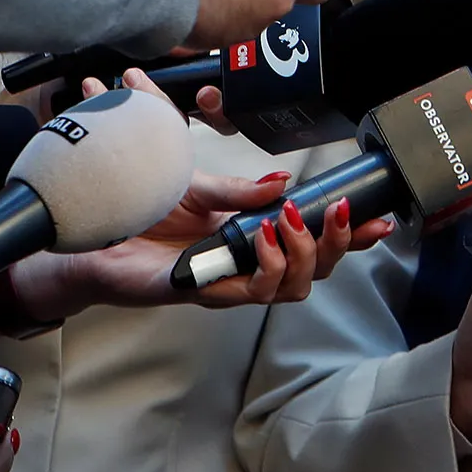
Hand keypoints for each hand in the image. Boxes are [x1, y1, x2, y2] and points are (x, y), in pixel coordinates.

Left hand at [14, 92, 392, 315]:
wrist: (90, 230)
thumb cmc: (141, 209)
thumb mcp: (198, 185)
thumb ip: (240, 187)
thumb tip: (284, 180)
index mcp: (254, 238)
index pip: (314, 241)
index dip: (351, 235)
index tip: (382, 217)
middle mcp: (248, 266)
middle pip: (316, 272)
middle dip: (338, 245)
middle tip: (337, 211)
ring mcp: (227, 284)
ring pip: (290, 289)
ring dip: (302, 254)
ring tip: (290, 221)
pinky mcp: (200, 291)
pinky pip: (246, 291)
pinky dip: (264, 264)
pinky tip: (264, 236)